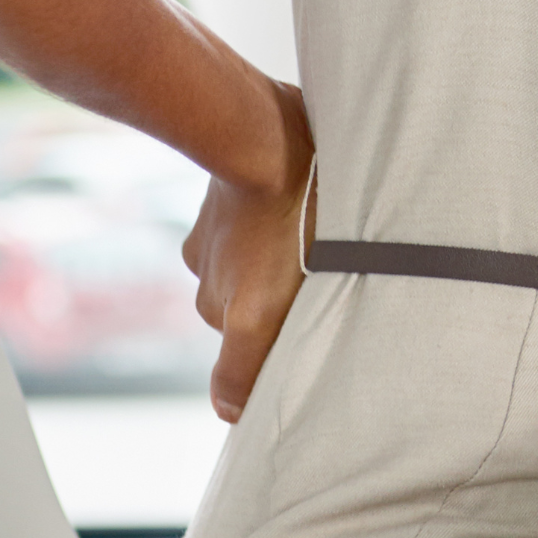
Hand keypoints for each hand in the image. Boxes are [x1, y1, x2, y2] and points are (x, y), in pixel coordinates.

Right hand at [184, 78, 314, 423]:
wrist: (259, 137)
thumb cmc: (315, 201)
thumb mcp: (340, 263)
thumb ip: (320, 320)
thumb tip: (306, 375)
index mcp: (247, 321)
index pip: (233, 393)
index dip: (252, 400)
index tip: (285, 388)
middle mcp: (215, 306)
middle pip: (248, 335)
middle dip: (278, 319)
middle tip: (318, 286)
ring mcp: (204, 271)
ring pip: (237, 295)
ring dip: (263, 281)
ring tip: (298, 247)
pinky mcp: (197, 240)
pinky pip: (224, 262)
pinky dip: (246, 252)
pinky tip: (274, 224)